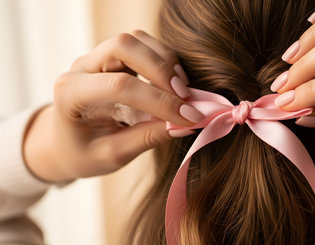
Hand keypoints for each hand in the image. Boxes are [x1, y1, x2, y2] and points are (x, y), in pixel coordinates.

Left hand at [24, 30, 202, 181]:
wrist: (65, 143)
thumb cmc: (84, 153)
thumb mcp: (112, 155)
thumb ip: (147, 138)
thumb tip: (187, 125)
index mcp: (70, 93)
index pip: (119, 86)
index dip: (158, 100)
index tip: (189, 117)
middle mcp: (81, 67)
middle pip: (124, 46)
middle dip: (160, 68)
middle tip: (184, 96)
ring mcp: (97, 58)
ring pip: (136, 40)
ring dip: (165, 60)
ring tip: (182, 90)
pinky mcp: (114, 58)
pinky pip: (143, 45)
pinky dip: (164, 59)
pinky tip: (175, 83)